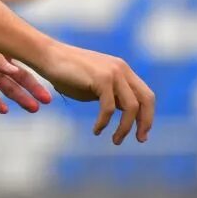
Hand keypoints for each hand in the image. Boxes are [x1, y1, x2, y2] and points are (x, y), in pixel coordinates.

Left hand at [0, 33, 51, 115]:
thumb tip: (14, 70)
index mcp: (0, 47)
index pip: (23, 60)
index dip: (37, 71)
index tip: (52, 79)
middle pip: (19, 77)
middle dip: (33, 89)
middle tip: (47, 101)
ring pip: (7, 89)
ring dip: (20, 98)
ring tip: (33, 109)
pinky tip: (6, 110)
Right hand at [33, 42, 154, 144]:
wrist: (49, 57)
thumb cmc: (69, 75)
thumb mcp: (96, 88)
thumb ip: (113, 97)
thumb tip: (127, 115)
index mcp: (123, 71)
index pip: (146, 95)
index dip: (147, 116)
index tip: (142, 134)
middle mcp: (122, 69)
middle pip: (146, 99)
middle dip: (145, 122)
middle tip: (140, 140)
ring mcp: (113, 72)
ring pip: (131, 106)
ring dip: (124, 127)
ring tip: (115, 140)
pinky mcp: (101, 78)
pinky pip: (109, 108)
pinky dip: (104, 122)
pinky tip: (96, 130)